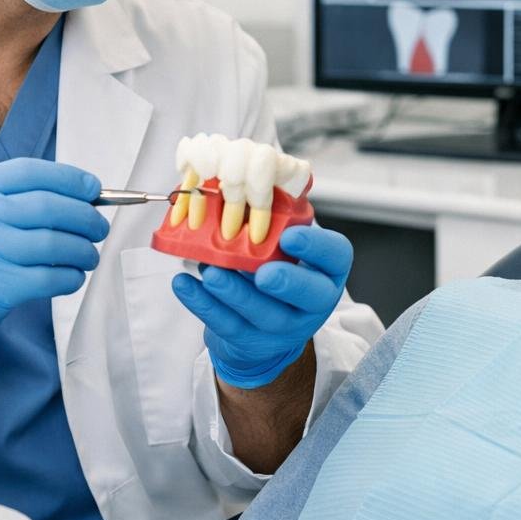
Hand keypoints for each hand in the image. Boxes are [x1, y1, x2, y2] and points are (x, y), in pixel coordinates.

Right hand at [0, 158, 107, 367]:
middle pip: (49, 206)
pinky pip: (49, 277)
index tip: (93, 188)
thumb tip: (74, 198)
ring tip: (88, 256)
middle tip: (98, 227)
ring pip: (54, 243)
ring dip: (82, 250)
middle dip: (85, 216)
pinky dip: (70, 277)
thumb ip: (7, 202)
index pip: (29, 172)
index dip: (69, 178)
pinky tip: (72, 278)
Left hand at [171, 224, 352, 388]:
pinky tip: (185, 284)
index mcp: (327, 270)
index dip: (316, 247)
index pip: (336, 257)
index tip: (289, 235)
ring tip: (211, 272)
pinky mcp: (250, 342)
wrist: (265, 327)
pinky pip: (227, 325)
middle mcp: (313, 302)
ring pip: (263, 314)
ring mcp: (284, 327)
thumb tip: (264, 177)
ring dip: (235, 293)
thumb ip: (281, 217)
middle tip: (263, 272)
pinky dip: (203, 305)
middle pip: (309, 296)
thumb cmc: (277, 269)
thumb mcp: (288, 245)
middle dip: (287, 283)